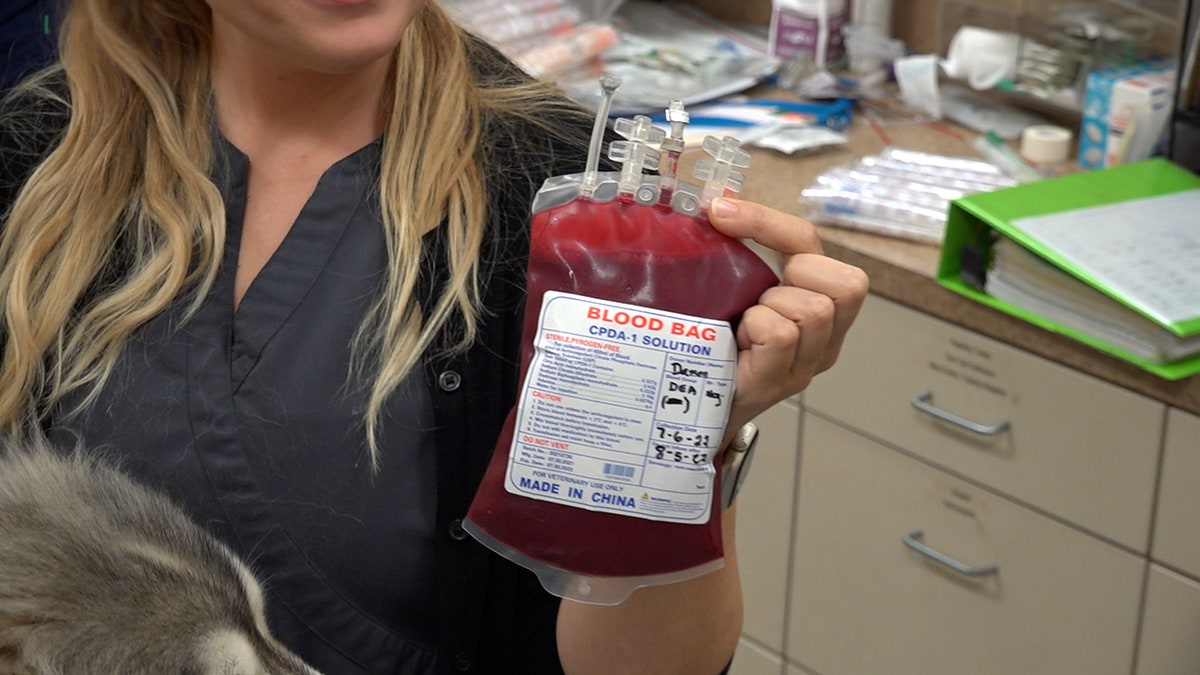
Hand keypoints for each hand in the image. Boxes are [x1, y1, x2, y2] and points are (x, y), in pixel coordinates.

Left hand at [708, 197, 868, 436]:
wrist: (686, 413)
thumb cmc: (713, 348)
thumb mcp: (731, 293)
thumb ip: (737, 254)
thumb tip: (718, 201)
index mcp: (817, 302)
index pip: (810, 242)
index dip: (767, 221)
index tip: (719, 212)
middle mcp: (826, 336)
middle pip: (846, 283)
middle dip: (793, 275)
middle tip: (755, 297)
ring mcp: (806, 364)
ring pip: (815, 310)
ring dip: (769, 308)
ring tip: (743, 328)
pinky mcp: (779, 383)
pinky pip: (782, 334)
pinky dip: (756, 329)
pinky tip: (737, 344)